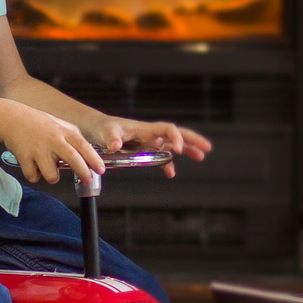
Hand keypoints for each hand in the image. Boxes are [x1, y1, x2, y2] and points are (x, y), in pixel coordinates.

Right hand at [0, 102, 104, 183]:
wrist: (12, 118)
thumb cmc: (38, 122)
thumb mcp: (60, 124)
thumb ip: (74, 136)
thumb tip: (88, 151)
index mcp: (64, 132)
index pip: (83, 146)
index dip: (94, 159)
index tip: (101, 170)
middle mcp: (53, 140)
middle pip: (73, 159)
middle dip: (83, 172)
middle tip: (88, 180)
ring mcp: (38, 149)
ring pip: (52, 175)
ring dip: (52, 176)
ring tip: (48, 168)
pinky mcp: (24, 157)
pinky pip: (33, 176)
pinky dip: (34, 174)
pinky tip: (33, 165)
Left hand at [91, 118, 212, 177]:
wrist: (96, 129)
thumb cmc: (102, 128)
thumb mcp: (107, 132)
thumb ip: (112, 138)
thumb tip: (115, 144)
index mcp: (146, 129)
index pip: (168, 129)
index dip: (176, 137)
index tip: (178, 150)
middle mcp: (151, 134)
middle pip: (177, 134)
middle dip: (192, 140)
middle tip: (207, 147)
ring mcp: (149, 142)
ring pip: (173, 144)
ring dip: (188, 149)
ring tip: (201, 155)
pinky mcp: (145, 150)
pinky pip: (161, 156)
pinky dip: (168, 164)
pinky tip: (171, 174)